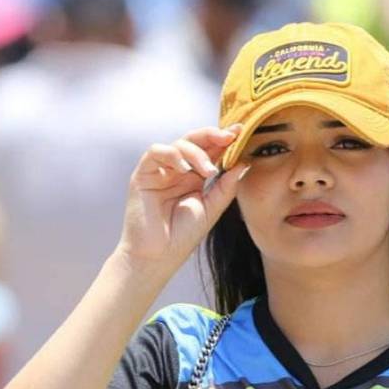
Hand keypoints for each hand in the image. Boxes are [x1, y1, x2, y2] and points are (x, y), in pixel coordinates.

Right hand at [116, 124, 248, 271]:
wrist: (158, 256)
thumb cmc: (182, 236)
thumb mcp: (211, 209)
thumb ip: (226, 187)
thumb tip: (245, 163)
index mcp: (194, 178)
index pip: (210, 152)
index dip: (224, 141)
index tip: (242, 133)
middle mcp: (177, 170)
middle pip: (195, 141)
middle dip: (213, 135)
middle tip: (230, 136)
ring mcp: (160, 171)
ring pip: (178, 144)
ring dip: (196, 152)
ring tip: (208, 170)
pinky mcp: (143, 174)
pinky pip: (156, 152)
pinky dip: (172, 155)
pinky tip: (184, 168)